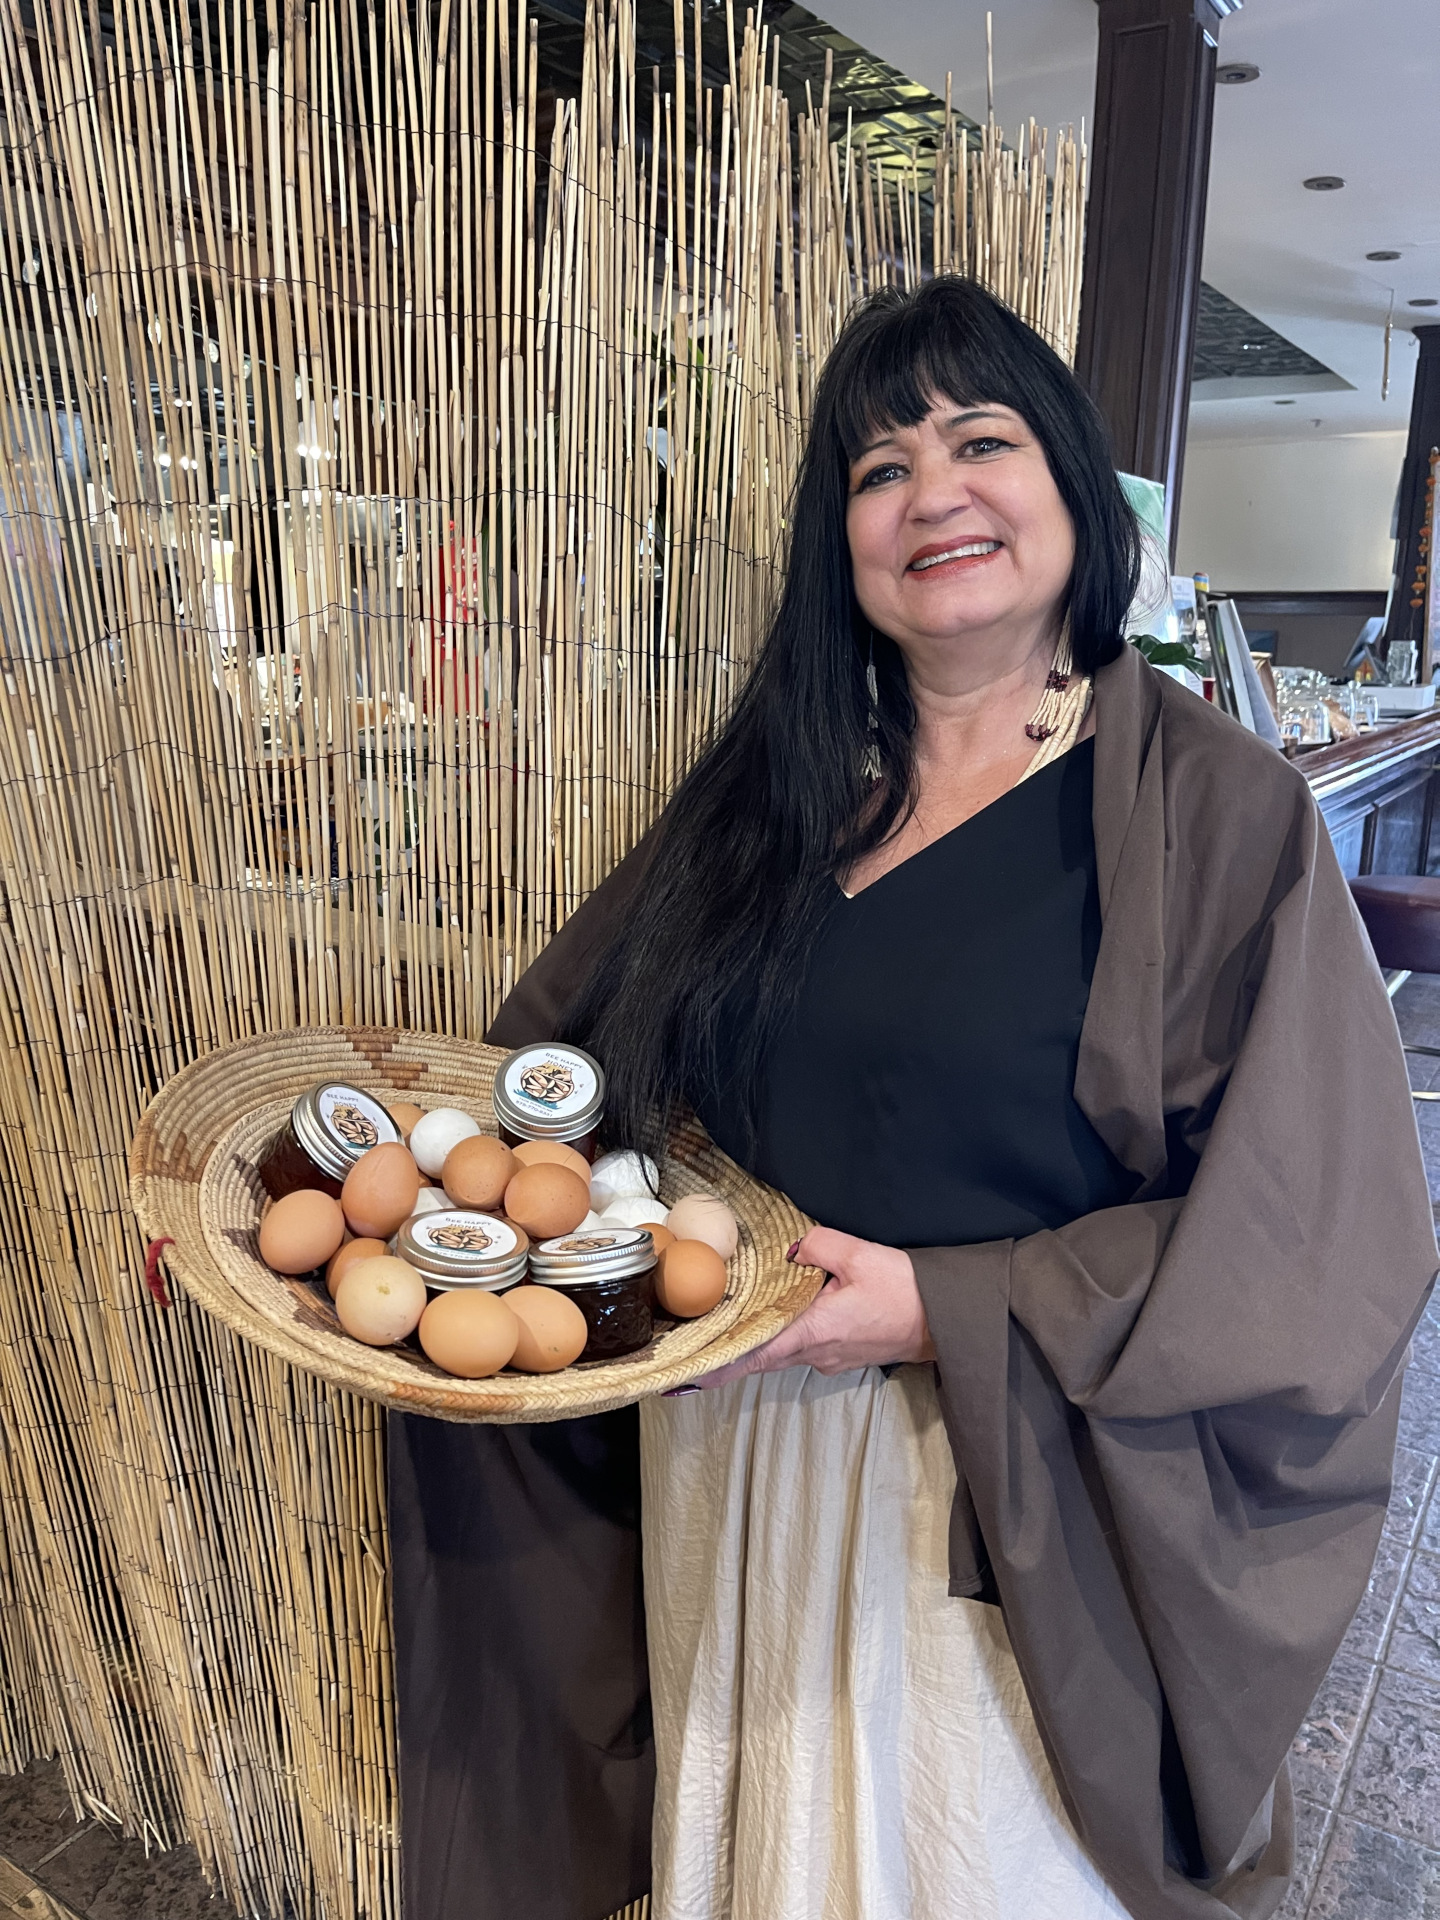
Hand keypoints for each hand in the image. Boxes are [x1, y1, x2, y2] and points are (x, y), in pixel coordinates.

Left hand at [695, 1227, 934, 1388]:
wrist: (946, 1319)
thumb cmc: (906, 1291)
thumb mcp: (859, 1255)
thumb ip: (816, 1246)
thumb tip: (791, 1249)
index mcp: (813, 1331)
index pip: (754, 1354)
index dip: (718, 1366)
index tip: (686, 1377)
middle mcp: (818, 1353)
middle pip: (762, 1355)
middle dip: (729, 1352)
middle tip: (695, 1347)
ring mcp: (832, 1358)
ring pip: (784, 1350)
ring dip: (758, 1342)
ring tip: (728, 1328)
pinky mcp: (845, 1353)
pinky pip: (806, 1346)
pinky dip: (786, 1335)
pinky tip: (781, 1316)